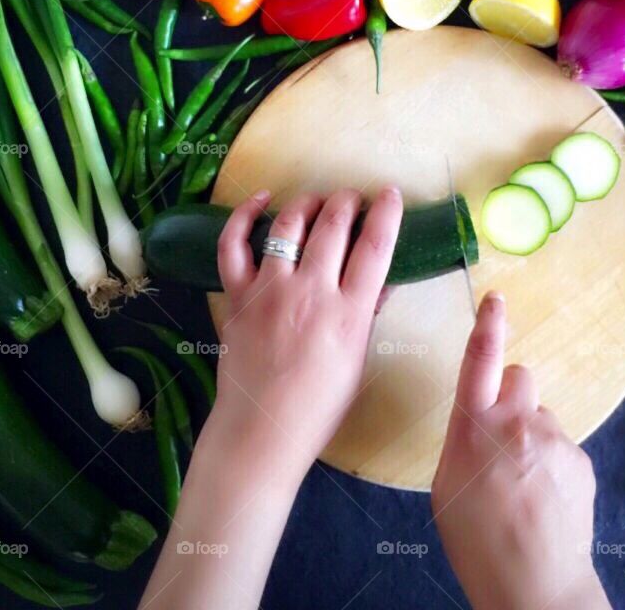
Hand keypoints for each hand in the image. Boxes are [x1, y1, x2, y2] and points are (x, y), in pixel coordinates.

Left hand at [210, 186, 403, 482]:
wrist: (262, 431)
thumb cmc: (319, 404)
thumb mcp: (358, 359)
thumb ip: (369, 312)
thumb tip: (383, 277)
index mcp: (348, 314)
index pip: (375, 247)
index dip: (387, 213)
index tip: (390, 194)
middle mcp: (310, 294)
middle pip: (334, 225)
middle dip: (348, 201)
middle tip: (354, 198)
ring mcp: (269, 291)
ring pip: (289, 225)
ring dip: (308, 203)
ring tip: (318, 202)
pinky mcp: (237, 296)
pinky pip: (233, 245)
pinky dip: (244, 216)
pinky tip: (261, 199)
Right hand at [432, 293, 610, 609]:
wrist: (536, 587)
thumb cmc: (476, 540)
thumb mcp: (447, 485)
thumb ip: (465, 439)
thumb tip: (482, 423)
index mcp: (475, 426)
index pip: (480, 359)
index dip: (488, 324)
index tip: (496, 299)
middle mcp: (517, 422)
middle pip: (520, 377)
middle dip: (511, 395)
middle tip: (503, 436)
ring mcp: (554, 439)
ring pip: (542, 417)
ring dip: (533, 437)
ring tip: (525, 484)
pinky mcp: (581, 459)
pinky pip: (562, 445)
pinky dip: (553, 463)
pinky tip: (547, 498)